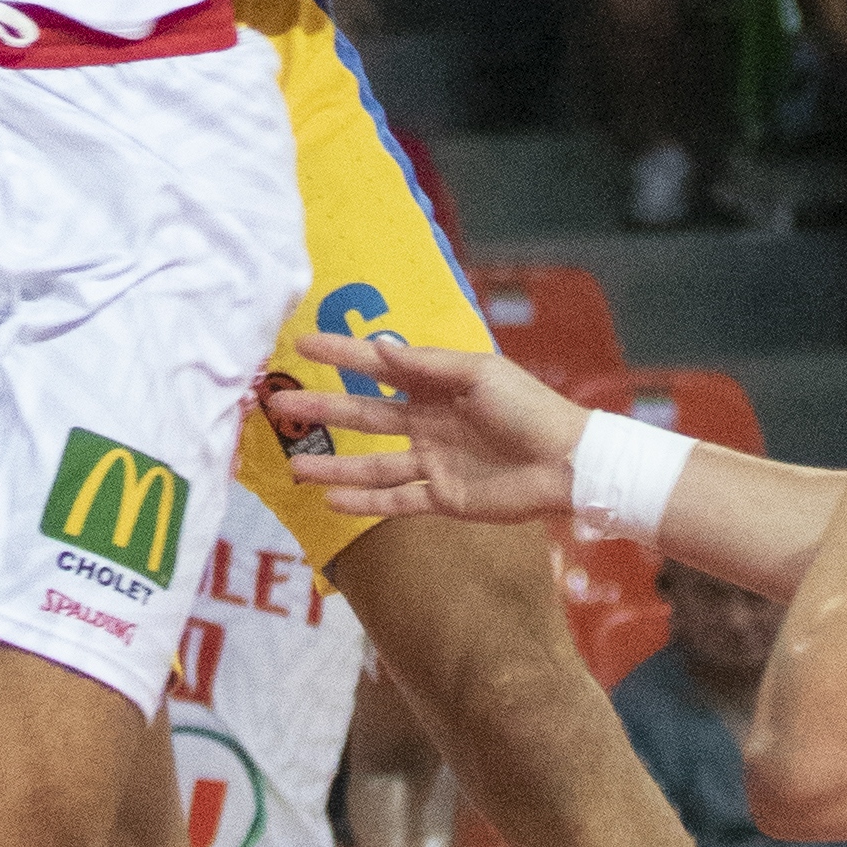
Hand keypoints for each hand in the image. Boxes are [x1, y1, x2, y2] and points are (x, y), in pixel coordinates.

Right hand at [263, 321, 583, 523]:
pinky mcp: (442, 498)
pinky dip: (365, 502)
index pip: (378, 366)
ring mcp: (431, 462)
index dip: (341, 354)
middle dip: (323, 411)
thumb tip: (375, 348)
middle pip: (364, 416)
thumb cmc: (528, 407)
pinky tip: (332, 500)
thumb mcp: (477, 374)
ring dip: (334, 466)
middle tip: (279, 406)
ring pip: (371, 464)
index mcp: (436, 384)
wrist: (567, 463)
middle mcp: (426, 422)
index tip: (301, 345)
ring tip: (294, 468)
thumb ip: (425, 365)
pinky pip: (396, 500)